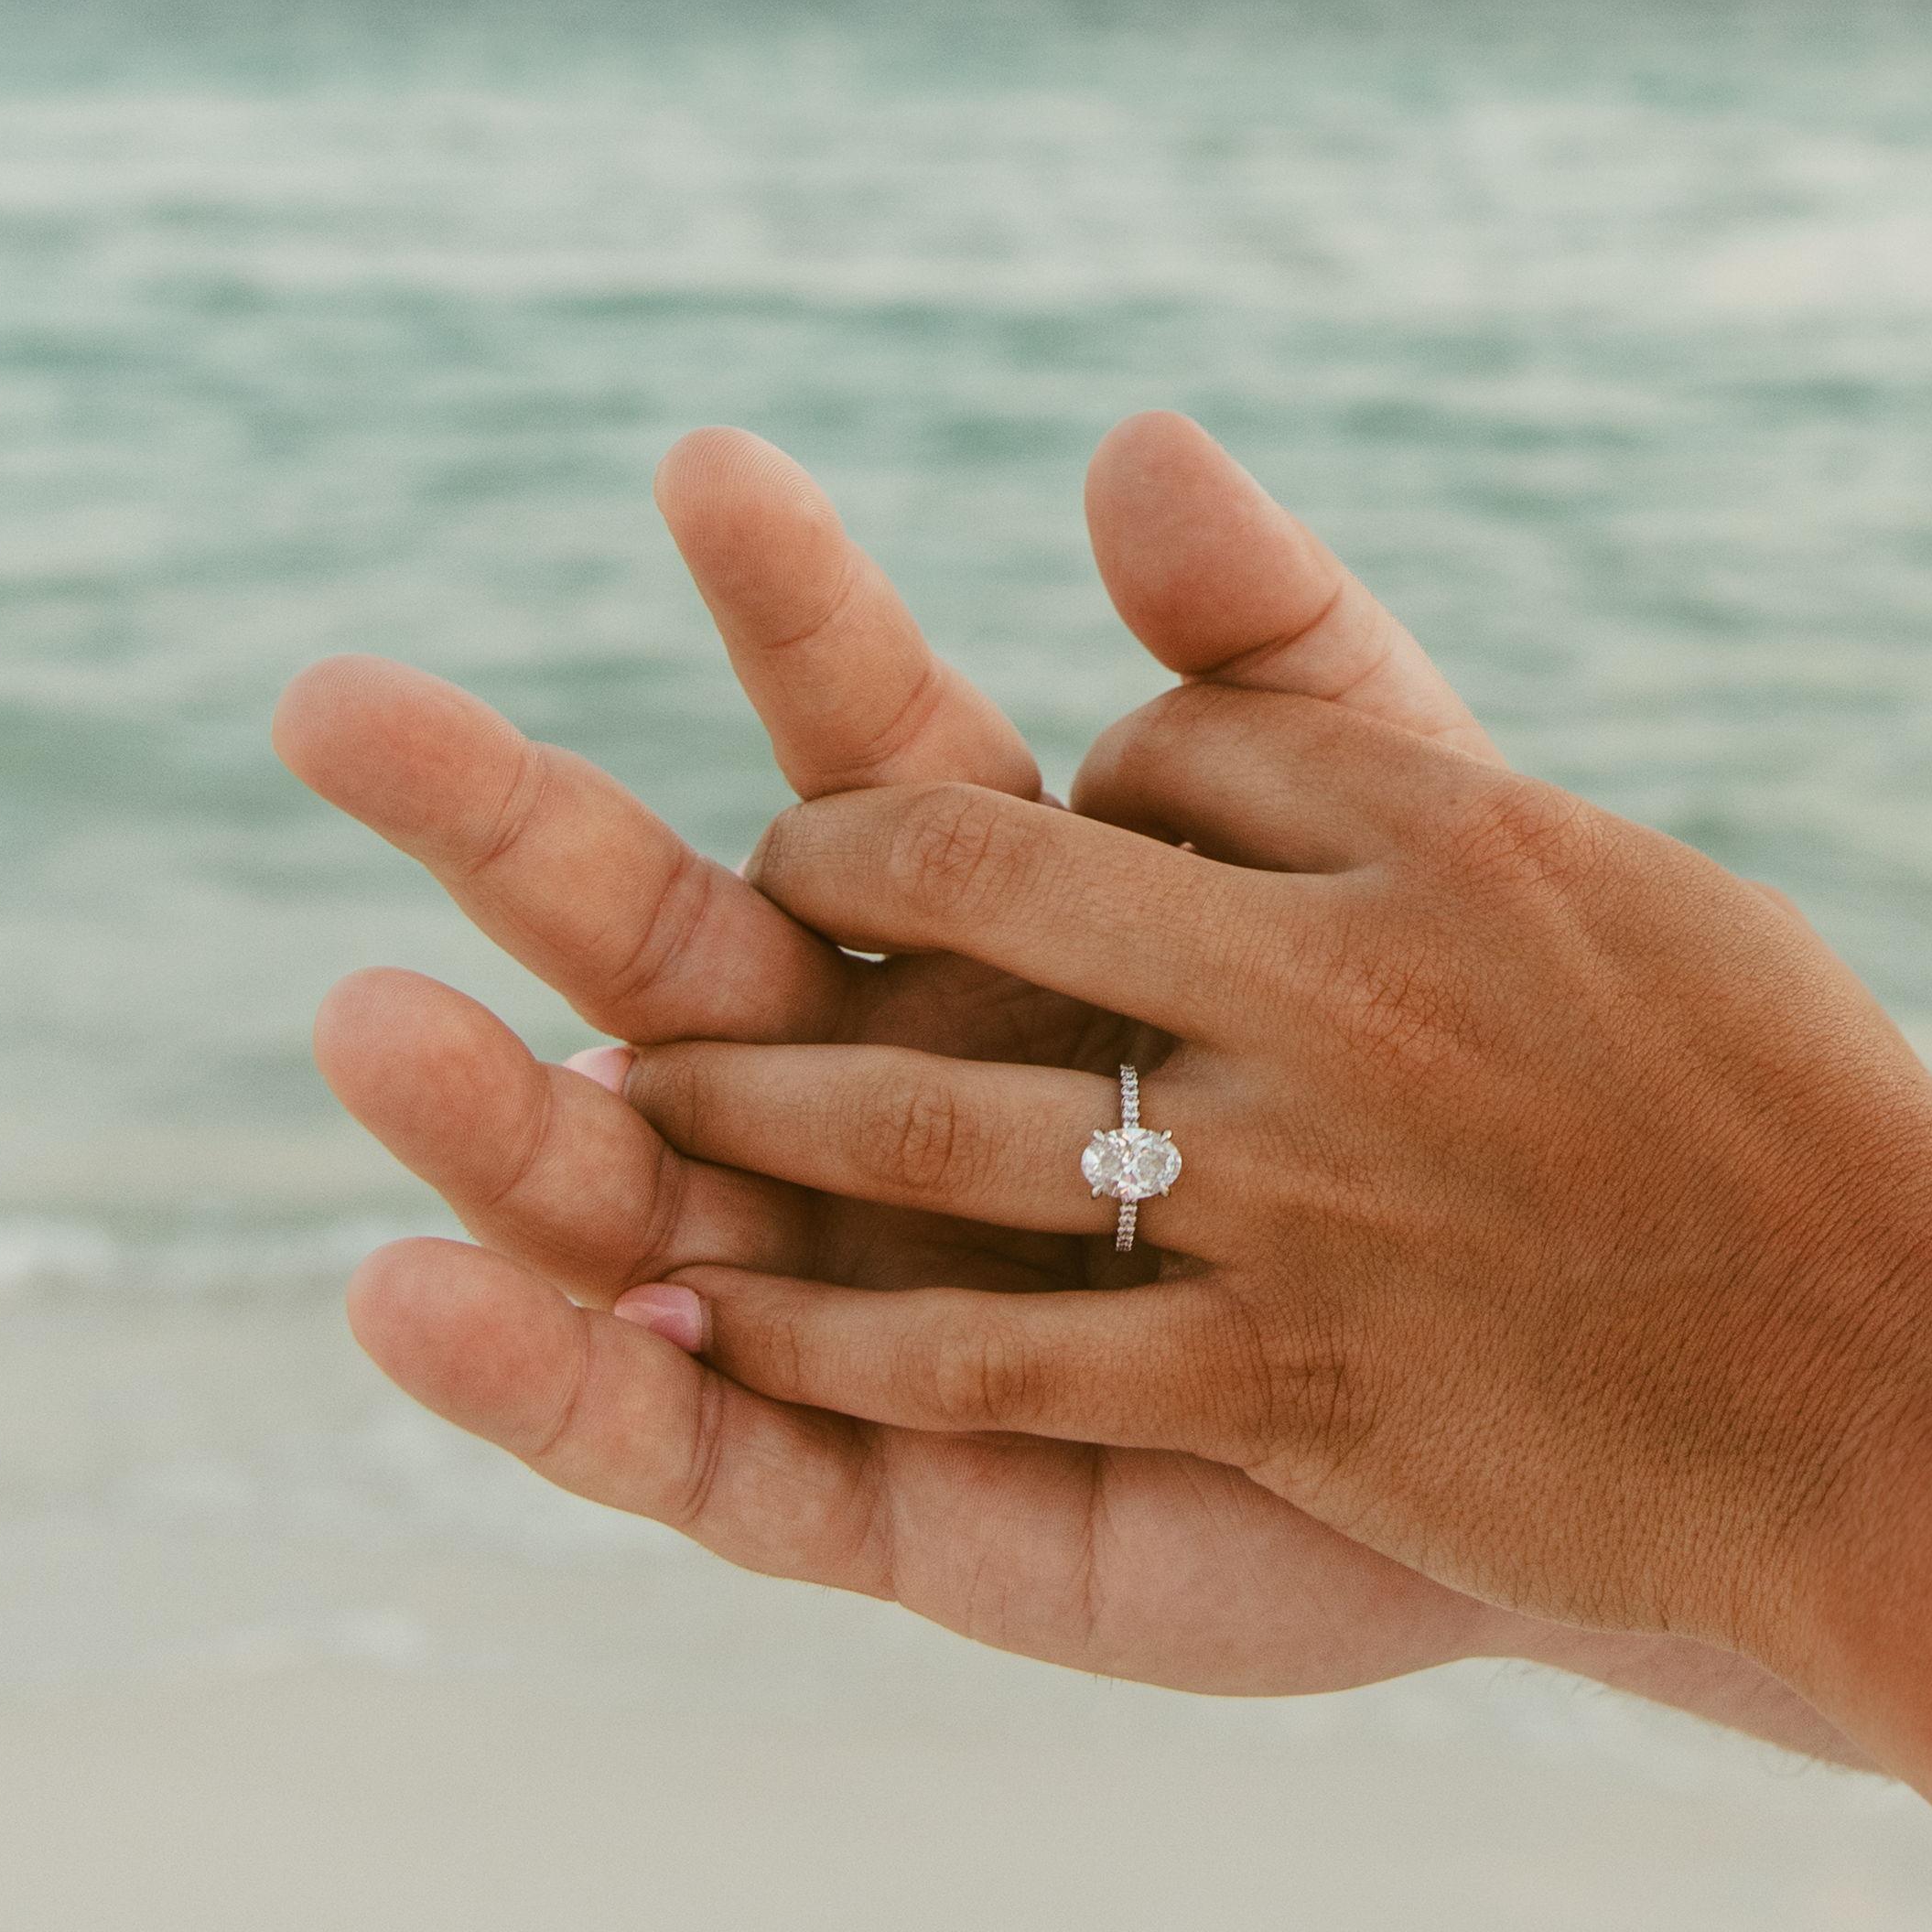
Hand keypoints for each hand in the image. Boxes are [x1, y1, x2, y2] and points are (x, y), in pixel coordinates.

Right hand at [275, 414, 1515, 1696]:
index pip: (864, 745)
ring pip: (632, 1200)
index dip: (794, 613)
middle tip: (337, 702)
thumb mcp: (1394, 871)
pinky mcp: (884, 1492)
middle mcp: (876, 1094)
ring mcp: (858, 1293)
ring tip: (370, 1018)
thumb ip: (1271, 668)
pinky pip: (695, 1442)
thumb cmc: (1470, 1122)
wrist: (1594, 1406)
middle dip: (504, 834)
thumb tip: (1141, 439)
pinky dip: (556, 1379)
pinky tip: (415, 1297)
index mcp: (993, 927)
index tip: (716, 461)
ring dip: (493, 1116)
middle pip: (668, 953)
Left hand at [610, 685, 1931, 1656]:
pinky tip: (721, 1343)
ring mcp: (1304, 1191)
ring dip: (756, 1114)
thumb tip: (1137, 468)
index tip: (1040, 840)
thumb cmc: (1795, 1132)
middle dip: (822, 881)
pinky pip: (998, 1357)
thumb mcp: (1615, 878)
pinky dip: (837, 1351)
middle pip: (985, 877)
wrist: (1911, 1401)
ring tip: (635, 1101)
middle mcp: (1345, 986)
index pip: (1170, 747)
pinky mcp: (1286, 1380)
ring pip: (942, 1128)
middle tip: (731, 892)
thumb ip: (1379, 727)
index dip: (1074, 785)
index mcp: (1442, 835)